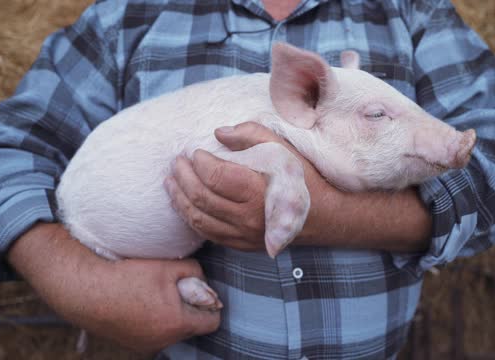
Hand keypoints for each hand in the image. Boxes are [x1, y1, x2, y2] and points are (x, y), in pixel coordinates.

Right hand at [8, 223, 219, 352]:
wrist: (85, 289)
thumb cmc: (128, 275)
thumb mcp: (169, 265)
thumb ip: (196, 273)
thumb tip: (204, 282)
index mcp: (177, 323)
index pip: (212, 321)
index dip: (209, 303)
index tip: (199, 289)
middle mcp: (164, 340)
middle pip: (193, 327)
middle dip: (190, 308)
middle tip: (175, 288)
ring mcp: (146, 345)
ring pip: (173, 330)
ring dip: (171, 315)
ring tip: (155, 294)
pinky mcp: (132, 344)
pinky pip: (155, 333)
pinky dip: (154, 320)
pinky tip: (141, 302)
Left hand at [165, 121, 339, 251]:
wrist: (324, 217)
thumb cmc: (303, 179)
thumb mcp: (283, 149)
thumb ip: (251, 135)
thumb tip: (218, 133)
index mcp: (258, 191)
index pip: (215, 177)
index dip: (199, 162)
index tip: (196, 151)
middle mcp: (248, 217)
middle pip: (201, 197)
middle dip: (183, 177)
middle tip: (176, 161)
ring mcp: (243, 235)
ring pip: (198, 219)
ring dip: (179, 198)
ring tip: (170, 180)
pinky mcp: (241, 245)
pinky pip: (207, 233)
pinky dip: (190, 217)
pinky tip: (183, 203)